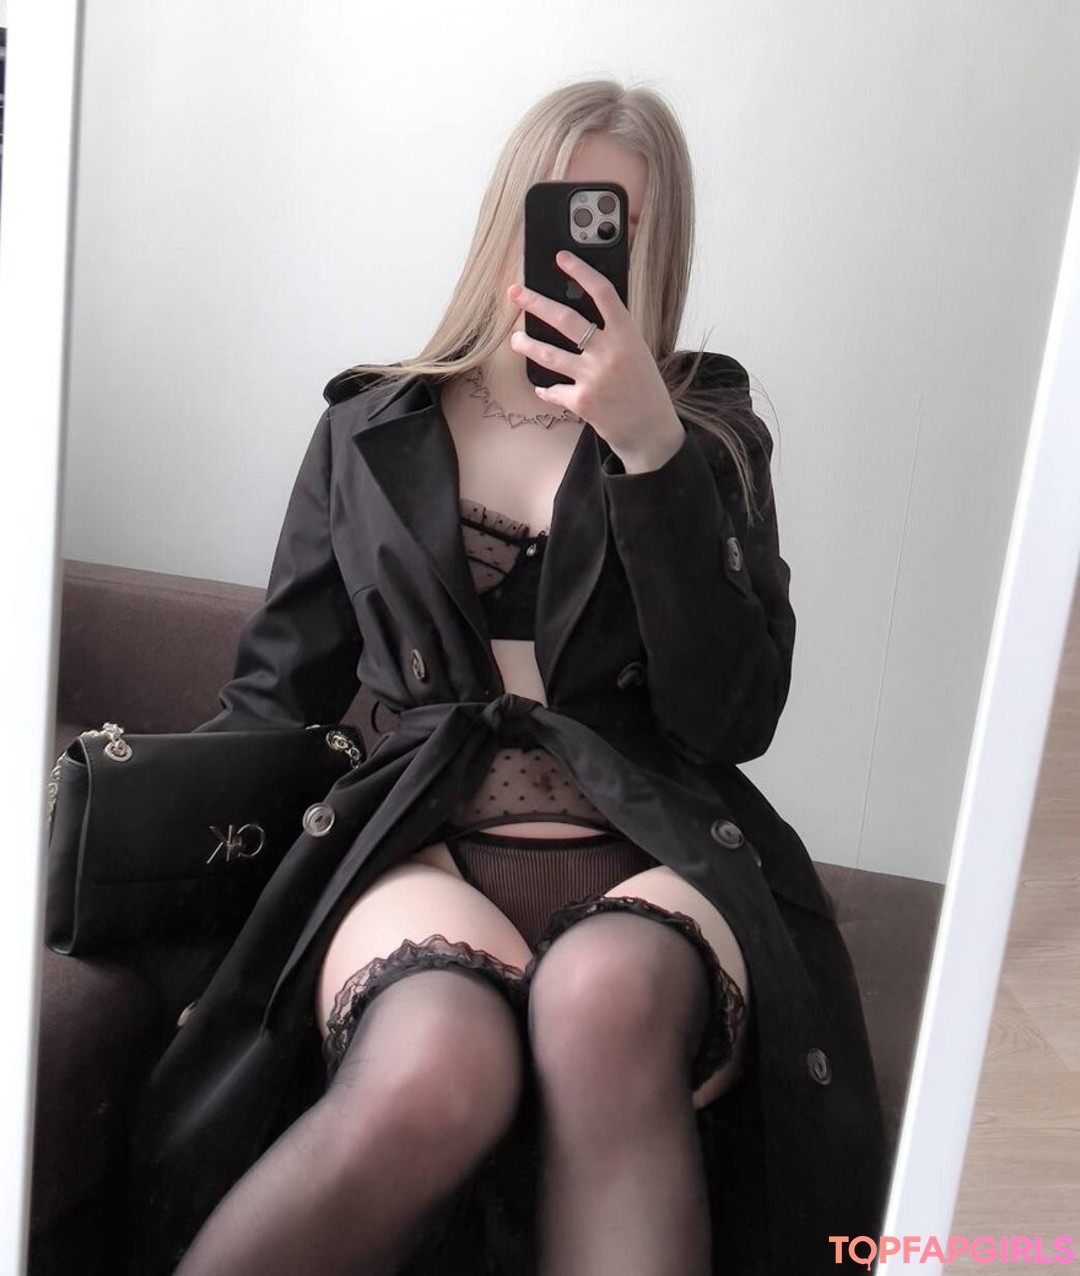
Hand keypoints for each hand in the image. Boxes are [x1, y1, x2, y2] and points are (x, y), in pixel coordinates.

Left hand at [506, 250, 685, 471]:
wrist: (651, 433)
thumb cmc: (645, 391)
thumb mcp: (637, 355)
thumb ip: (614, 336)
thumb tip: (579, 317)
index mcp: (628, 335)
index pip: (602, 293)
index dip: (581, 271)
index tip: (561, 257)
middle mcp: (609, 353)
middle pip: (564, 319)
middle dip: (534, 303)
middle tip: (515, 293)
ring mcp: (593, 378)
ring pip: (548, 354)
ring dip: (526, 344)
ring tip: (516, 338)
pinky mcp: (581, 402)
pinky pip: (553, 389)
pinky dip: (546, 389)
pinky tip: (543, 388)